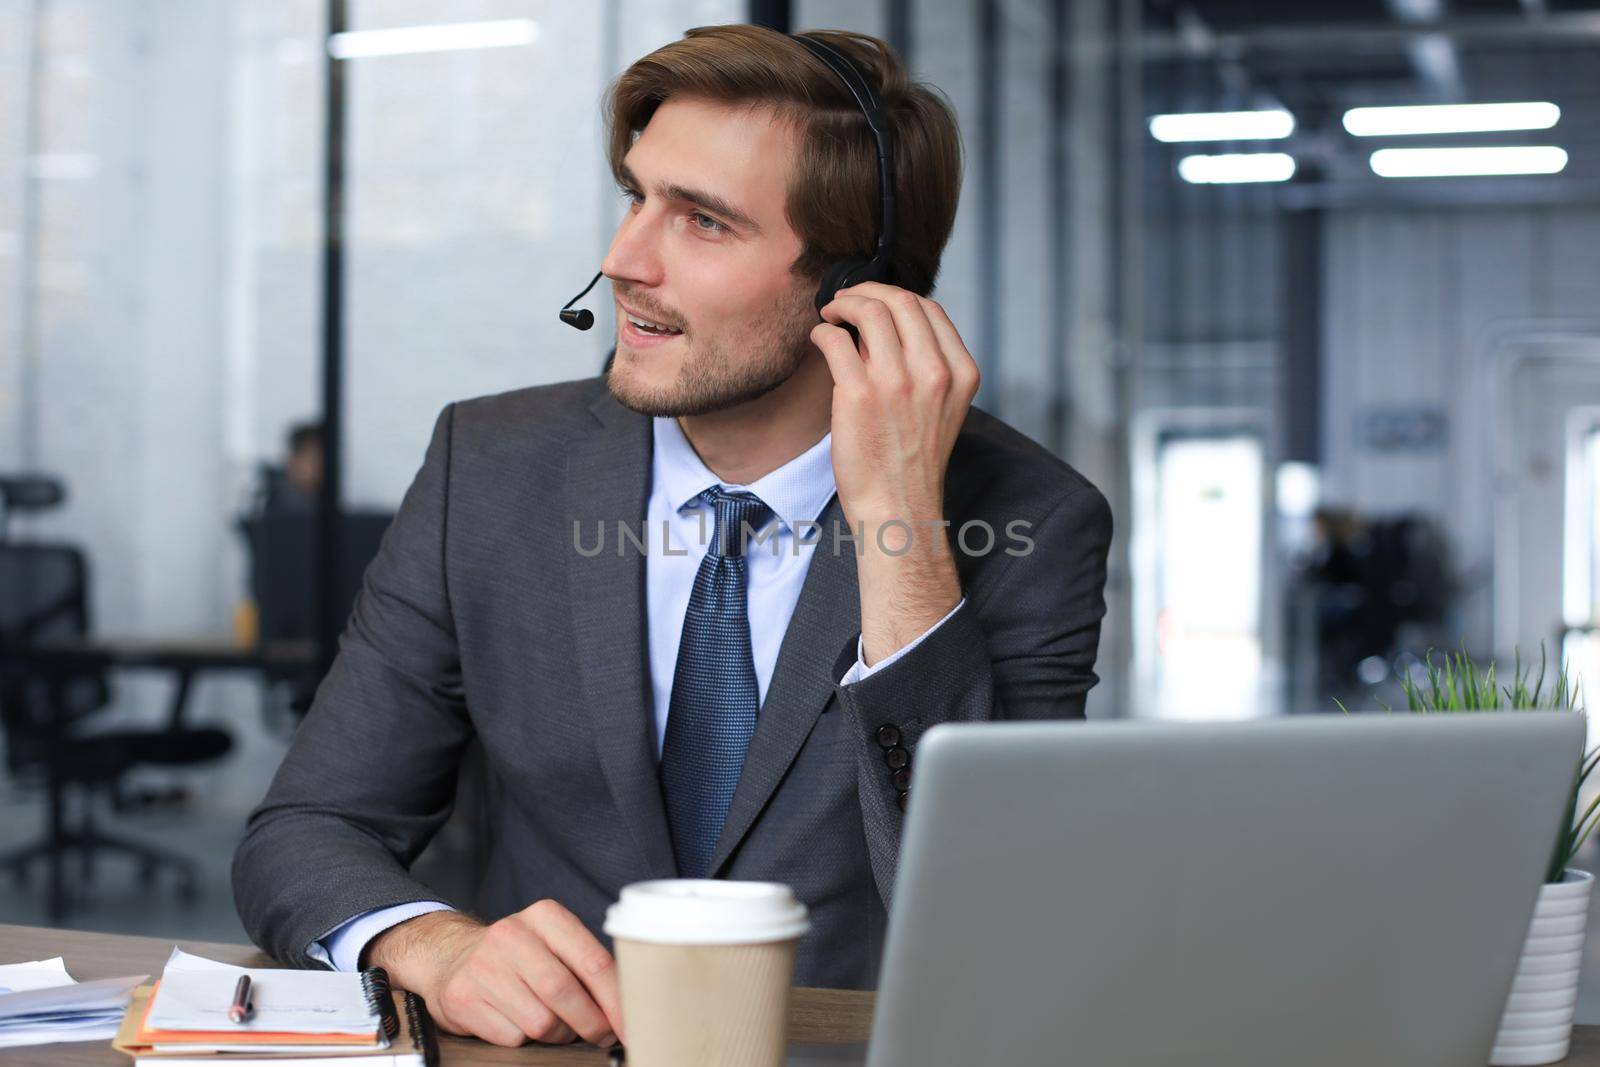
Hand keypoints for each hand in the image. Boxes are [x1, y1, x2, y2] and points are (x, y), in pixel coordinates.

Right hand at [364, 902, 623, 1048]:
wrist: (450, 957)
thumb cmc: (518, 956)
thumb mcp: (552, 943)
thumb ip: (586, 966)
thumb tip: (627, 1007)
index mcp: (545, 916)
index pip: (593, 962)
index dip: (617, 1001)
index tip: (630, 1025)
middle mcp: (511, 934)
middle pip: (564, 993)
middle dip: (591, 1024)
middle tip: (602, 1036)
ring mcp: (483, 966)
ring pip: (541, 1022)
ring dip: (557, 1034)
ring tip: (555, 1024)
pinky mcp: (463, 997)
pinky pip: (512, 1037)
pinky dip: (524, 1039)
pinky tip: (519, 1023)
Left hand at [809, 282, 978, 663]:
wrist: (898, 509)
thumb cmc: (913, 462)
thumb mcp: (942, 409)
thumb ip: (928, 367)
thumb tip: (888, 325)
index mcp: (961, 374)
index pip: (930, 309)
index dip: (896, 296)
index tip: (875, 301)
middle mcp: (934, 372)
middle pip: (900, 300)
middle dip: (867, 291)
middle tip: (845, 301)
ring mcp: (896, 382)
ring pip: (868, 311)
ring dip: (843, 305)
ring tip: (830, 315)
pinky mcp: (859, 394)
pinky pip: (835, 340)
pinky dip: (823, 331)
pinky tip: (819, 339)